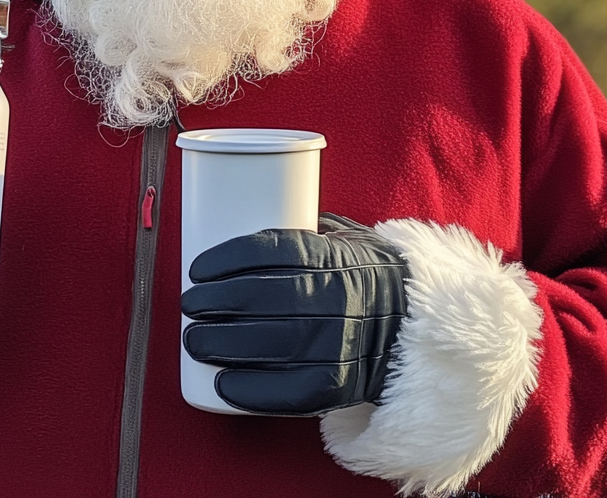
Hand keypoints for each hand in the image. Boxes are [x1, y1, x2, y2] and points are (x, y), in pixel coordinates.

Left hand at [181, 214, 408, 414]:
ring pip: (272, 344)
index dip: (229, 260)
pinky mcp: (344, 384)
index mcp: (337, 257)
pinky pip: (294, 392)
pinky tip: (223, 383)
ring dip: (223, 344)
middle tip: (189, 306)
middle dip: (216, 304)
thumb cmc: (364, 274)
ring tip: (193, 339)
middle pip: (265, 299)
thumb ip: (301, 231)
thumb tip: (239, 214)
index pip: (275, 251)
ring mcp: (343, 343)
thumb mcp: (344, 238)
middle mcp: (340, 298)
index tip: (197, 269)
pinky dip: (254, 391)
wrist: (417, 323)